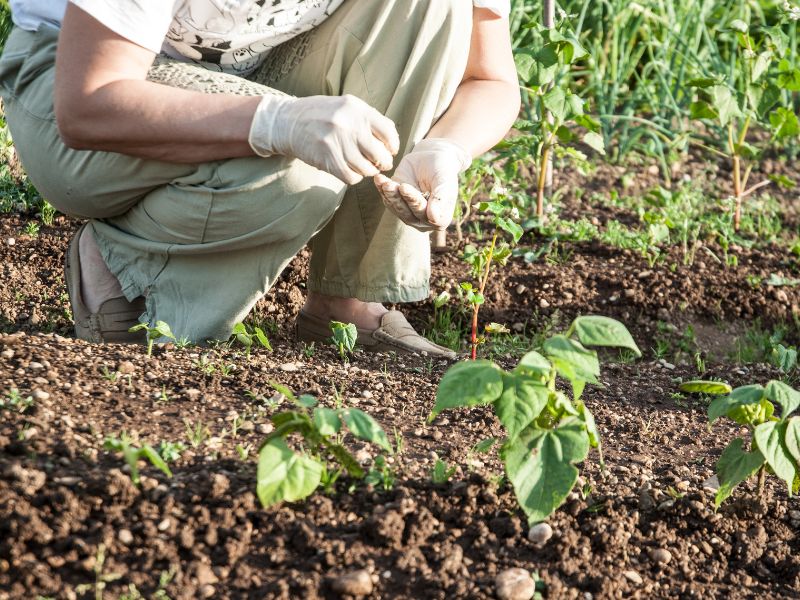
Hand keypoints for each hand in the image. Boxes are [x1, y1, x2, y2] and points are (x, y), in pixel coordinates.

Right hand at [248, 93, 399, 184]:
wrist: (288, 122)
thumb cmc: (322, 115)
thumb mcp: (346, 106)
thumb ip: (369, 118)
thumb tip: (392, 137)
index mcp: (357, 110)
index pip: (389, 133)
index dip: (393, 145)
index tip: (390, 150)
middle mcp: (348, 125)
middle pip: (380, 155)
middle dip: (383, 162)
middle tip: (379, 163)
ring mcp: (337, 143)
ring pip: (366, 169)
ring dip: (367, 171)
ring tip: (363, 166)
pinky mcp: (327, 159)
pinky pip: (351, 177)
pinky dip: (354, 177)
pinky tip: (350, 170)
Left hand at [374, 138, 470, 231]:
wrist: (431, 158)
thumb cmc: (442, 168)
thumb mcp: (444, 180)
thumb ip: (440, 199)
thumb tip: (433, 219)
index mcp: (440, 219)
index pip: (425, 215)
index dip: (414, 202)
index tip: (404, 187)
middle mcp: (424, 221)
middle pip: (409, 215)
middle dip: (400, 198)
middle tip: (392, 184)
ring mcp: (409, 214)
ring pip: (396, 209)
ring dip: (390, 195)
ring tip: (384, 182)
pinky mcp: (397, 204)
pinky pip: (388, 200)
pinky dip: (382, 190)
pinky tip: (379, 179)